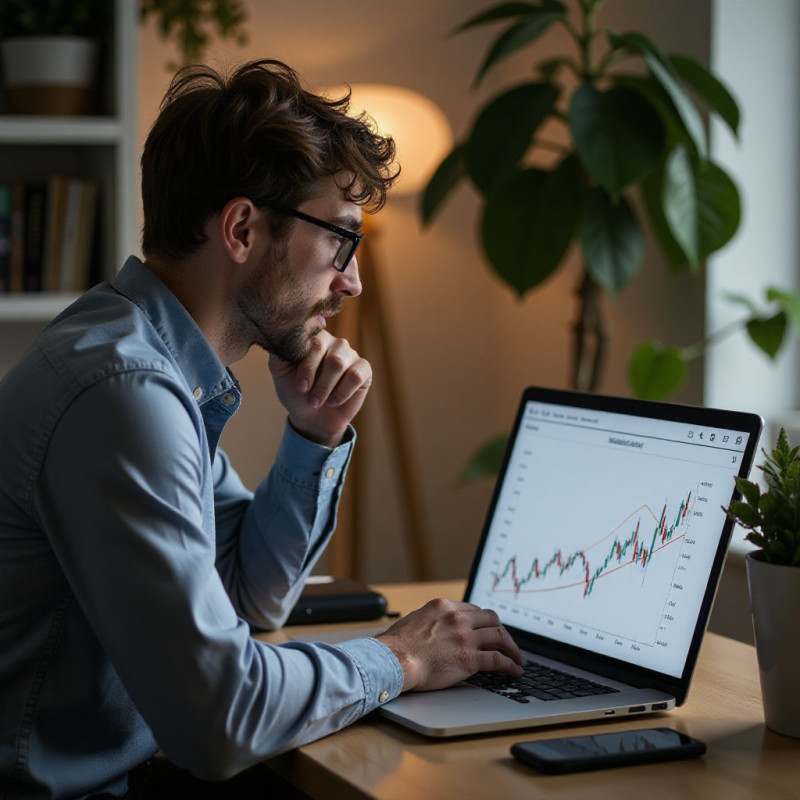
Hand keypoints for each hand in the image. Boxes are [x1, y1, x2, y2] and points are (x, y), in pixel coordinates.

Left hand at [268, 330, 371, 447]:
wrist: (311, 418)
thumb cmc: (295, 392)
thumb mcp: (280, 370)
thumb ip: (279, 350)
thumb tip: (281, 334)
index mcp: (314, 338)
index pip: (312, 339)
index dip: (306, 365)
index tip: (300, 386)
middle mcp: (334, 342)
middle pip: (326, 352)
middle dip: (314, 378)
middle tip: (306, 395)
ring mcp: (350, 354)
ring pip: (339, 364)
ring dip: (325, 388)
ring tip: (316, 402)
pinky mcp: (364, 370)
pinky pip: (355, 376)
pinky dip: (342, 393)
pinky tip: (333, 402)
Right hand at [376, 599, 525, 691]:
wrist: (394, 660)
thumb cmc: (397, 645)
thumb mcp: (414, 620)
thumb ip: (430, 620)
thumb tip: (430, 626)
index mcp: (444, 607)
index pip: (474, 610)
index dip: (485, 622)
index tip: (489, 630)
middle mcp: (457, 618)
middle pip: (491, 619)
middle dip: (502, 631)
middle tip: (508, 643)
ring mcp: (465, 637)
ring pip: (499, 636)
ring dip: (512, 648)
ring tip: (518, 658)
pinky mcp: (469, 658)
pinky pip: (497, 659)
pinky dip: (510, 664)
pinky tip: (515, 670)